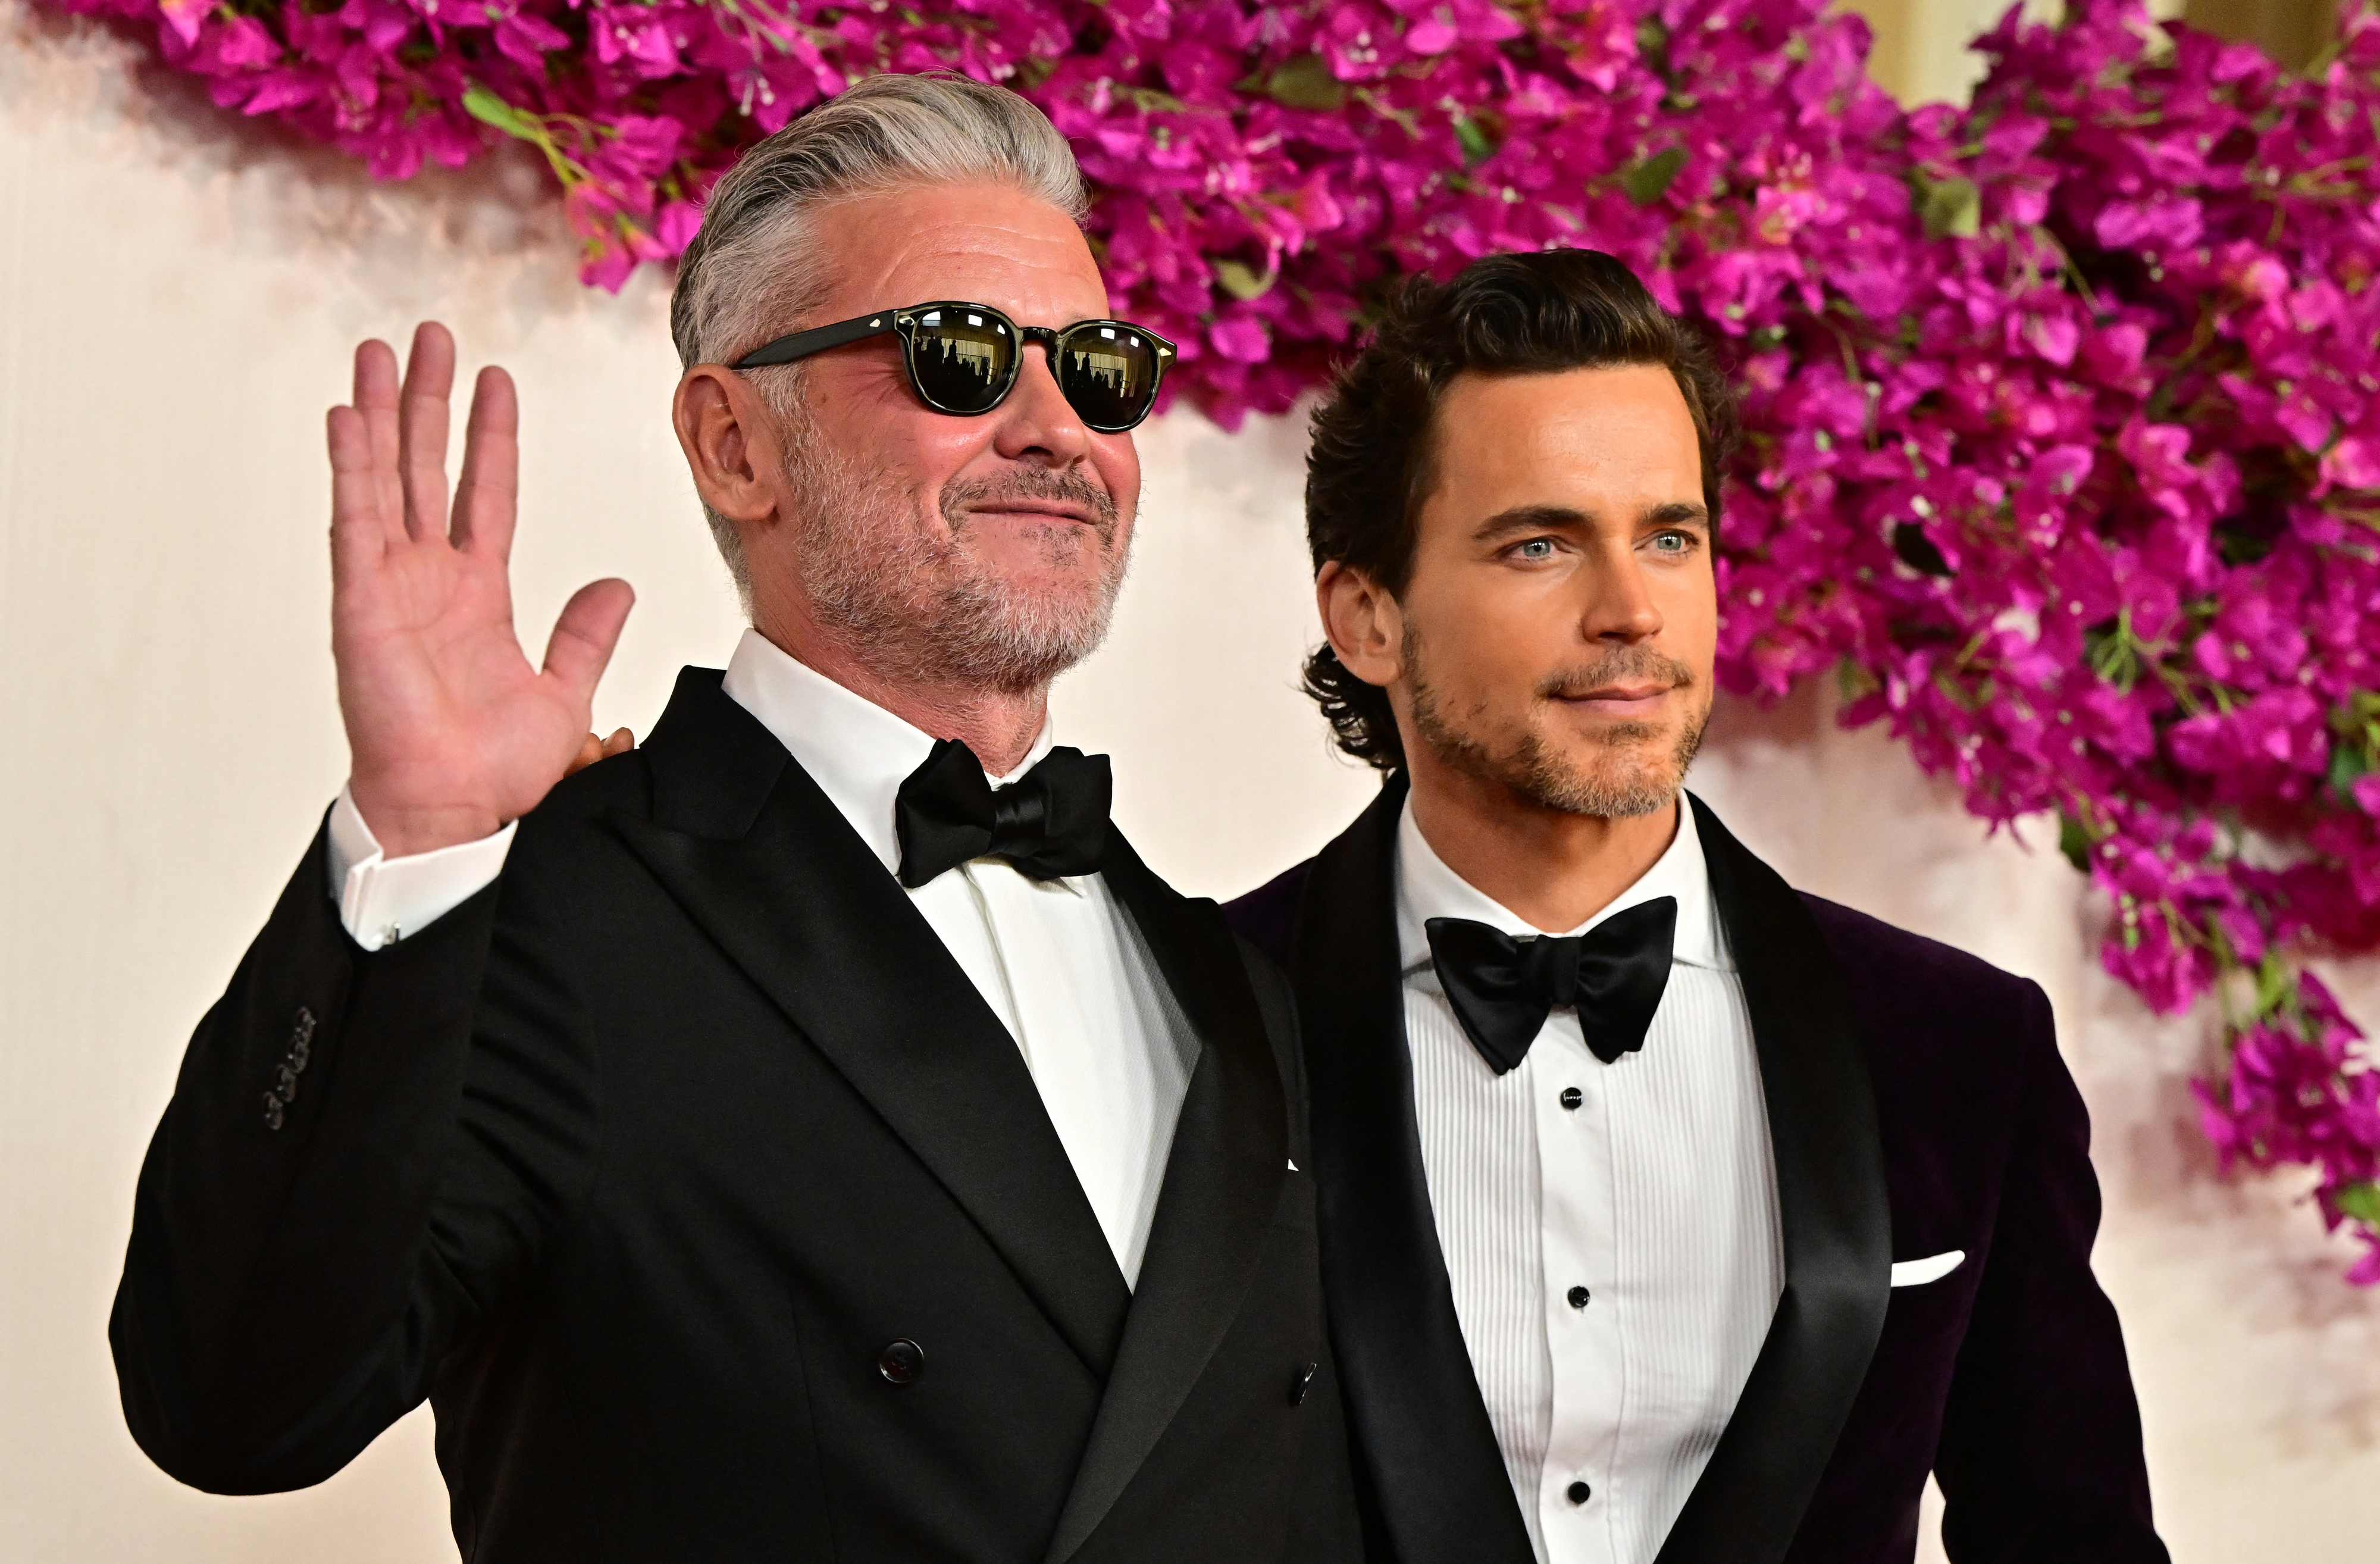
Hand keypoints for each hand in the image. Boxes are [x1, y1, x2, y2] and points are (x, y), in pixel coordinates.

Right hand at [330, 324, 634, 856]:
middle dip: (426, 400)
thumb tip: (617, 585)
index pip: (485, 493)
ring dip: (378, 413)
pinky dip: (350, 468)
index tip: (494, 380)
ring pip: (383, 479)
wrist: (459, 812)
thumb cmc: (495, 768)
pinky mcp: (361, 604)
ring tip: (378, 348)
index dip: (489, 435)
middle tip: (428, 334)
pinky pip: (353, 522)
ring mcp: (390, 586)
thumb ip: (586, 634)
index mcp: (476, 593)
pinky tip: (345, 417)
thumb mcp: (563, 691)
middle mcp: (428, 579)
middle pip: (426, 467)